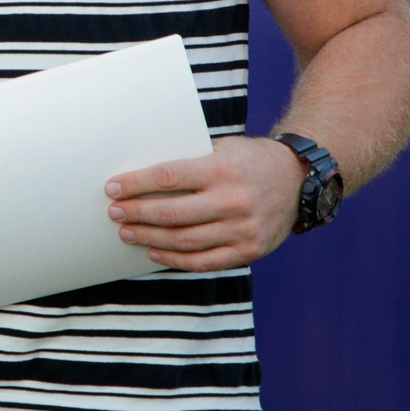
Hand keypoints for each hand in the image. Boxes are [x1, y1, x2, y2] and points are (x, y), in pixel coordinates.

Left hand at [106, 135, 304, 271]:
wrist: (298, 179)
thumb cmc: (249, 159)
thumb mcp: (222, 148)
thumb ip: (189, 161)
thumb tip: (140, 175)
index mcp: (223, 169)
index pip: (168, 178)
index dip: (135, 184)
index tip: (112, 188)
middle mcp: (234, 201)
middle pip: (172, 213)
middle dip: (137, 214)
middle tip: (114, 212)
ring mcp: (244, 229)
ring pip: (185, 241)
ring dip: (149, 238)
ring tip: (126, 232)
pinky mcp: (251, 250)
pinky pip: (205, 262)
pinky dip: (175, 260)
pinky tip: (154, 252)